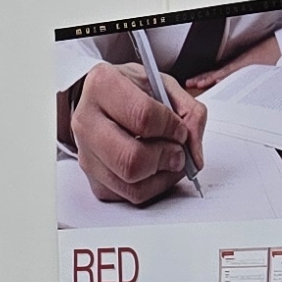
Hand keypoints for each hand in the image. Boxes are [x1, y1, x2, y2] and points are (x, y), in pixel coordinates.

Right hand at [69, 67, 200, 204]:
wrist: (106, 100)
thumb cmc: (133, 92)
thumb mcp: (164, 86)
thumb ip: (190, 113)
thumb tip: (194, 153)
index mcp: (103, 85)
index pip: (143, 116)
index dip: (171, 127)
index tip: (180, 129)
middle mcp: (87, 121)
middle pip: (131, 158)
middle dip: (166, 157)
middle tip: (178, 151)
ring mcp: (86, 153)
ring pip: (131, 183)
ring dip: (162, 176)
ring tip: (169, 160)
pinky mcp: (94, 179)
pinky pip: (129, 195)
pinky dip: (152, 187)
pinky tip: (156, 170)